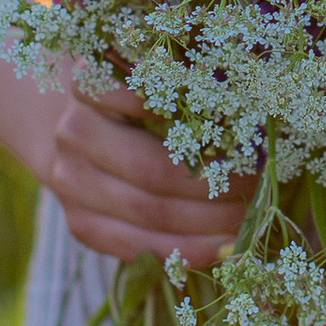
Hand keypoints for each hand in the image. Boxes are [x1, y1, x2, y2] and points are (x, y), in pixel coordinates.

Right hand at [43, 82, 244, 267]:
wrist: (79, 131)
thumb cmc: (135, 97)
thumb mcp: (152, 75)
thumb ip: (187, 81)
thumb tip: (249, 104)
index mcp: (89, 82)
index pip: (138, 95)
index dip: (189, 116)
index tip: (236, 121)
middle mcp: (74, 132)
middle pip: (152, 168)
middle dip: (213, 184)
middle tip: (255, 185)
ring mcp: (70, 182)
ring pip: (148, 213)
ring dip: (208, 222)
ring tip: (247, 217)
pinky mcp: (81, 223)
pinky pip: (137, 247)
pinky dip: (186, 250)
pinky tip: (223, 245)